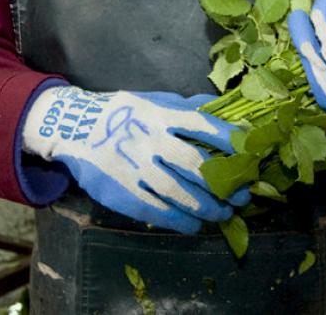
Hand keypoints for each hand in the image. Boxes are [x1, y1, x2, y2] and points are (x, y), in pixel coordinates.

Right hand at [22, 86, 245, 232]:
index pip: (203, 126)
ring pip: (178, 192)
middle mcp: (151, 140)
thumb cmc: (124, 114)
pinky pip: (156, 210)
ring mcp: (136, 168)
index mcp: (161, 115)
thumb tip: (222, 107)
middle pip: (195, 164)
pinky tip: (194, 226)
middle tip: (241, 195)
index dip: (229, 141)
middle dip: (223, 183)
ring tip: (223, 215)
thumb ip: (188, 107)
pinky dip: (179, 220)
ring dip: (205, 207)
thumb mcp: (155, 101)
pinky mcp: (122, 191)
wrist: (75, 127)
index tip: (250, 155)